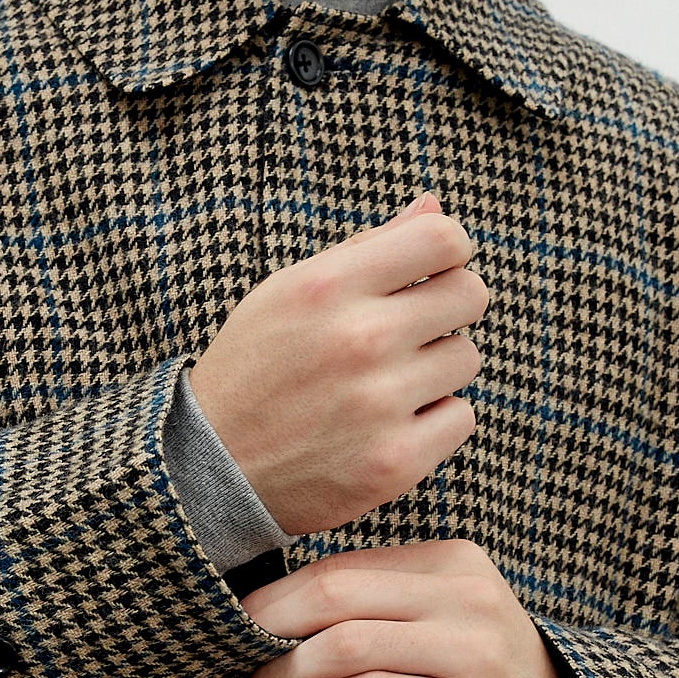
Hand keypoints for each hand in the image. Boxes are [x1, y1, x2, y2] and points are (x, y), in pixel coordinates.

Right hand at [186, 192, 489, 537]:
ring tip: (383, 385)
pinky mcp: (395, 463)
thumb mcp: (286, 293)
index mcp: (326, 288)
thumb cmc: (253, 371)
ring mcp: (379, 405)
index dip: (446, 252)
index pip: (444, 238)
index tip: (430, 273)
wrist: (208, 472)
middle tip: (407, 332)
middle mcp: (358, 340)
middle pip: (470, 295)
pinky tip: (386, 425)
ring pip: (465, 358)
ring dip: (433, 369)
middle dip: (445, 308)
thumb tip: (433, 205)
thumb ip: (365, 248)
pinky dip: (432, 422)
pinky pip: (461, 417)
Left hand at [226, 538, 583, 677]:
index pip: (338, 567)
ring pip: (343, 645)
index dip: (272, 600)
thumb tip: (271, 614)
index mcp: (450, 560)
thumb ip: (374, 605)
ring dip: (279, 676)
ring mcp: (470, 649)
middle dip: (264, 630)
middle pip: (333, 594)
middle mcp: (464, 594)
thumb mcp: (436, 621)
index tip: (230, 629)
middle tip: (224, 663)